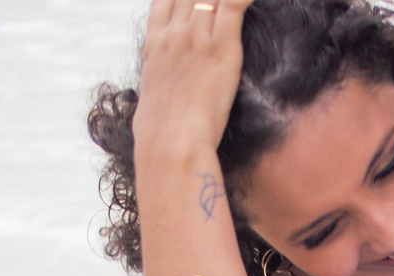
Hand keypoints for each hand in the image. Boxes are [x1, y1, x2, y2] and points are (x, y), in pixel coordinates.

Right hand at [133, 0, 254, 157]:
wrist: (170, 142)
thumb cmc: (162, 134)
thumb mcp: (154, 100)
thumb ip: (162, 85)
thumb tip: (166, 98)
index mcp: (154, 46)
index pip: (165, 1)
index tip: (196, 2)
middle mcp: (174, 35)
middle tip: (218, 6)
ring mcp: (196, 38)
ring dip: (223, 0)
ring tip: (239, 4)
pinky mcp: (221, 47)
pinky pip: (235, 5)